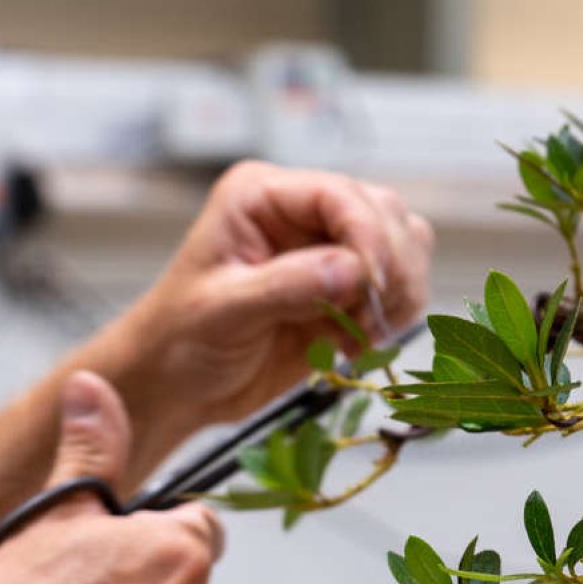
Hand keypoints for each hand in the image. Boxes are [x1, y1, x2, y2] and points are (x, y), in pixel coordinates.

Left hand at [127, 161, 433, 422]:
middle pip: (384, 214)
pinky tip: (359, 347)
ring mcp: (327, 250)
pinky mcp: (346, 291)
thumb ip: (286, 286)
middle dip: (390, 269)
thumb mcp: (223, 311)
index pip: (339, 195)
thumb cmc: (180, 340)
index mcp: (262, 197)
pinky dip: (395, 319)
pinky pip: (399, 290)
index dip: (368, 236)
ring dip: (399, 295)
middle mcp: (301, 214)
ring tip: (365, 336)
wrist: (178, 388)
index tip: (373, 285)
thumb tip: (353, 269)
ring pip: (404, 247)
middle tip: (372, 320)